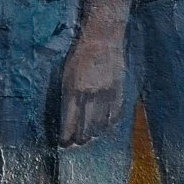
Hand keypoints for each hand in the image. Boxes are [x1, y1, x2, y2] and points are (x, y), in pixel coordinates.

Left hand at [56, 28, 126, 145]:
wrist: (102, 39)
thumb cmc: (79, 56)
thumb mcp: (65, 75)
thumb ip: (68, 96)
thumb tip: (69, 117)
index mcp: (73, 89)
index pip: (70, 120)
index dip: (67, 135)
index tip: (64, 143)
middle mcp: (90, 93)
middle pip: (86, 125)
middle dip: (81, 138)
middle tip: (77, 143)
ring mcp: (107, 92)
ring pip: (102, 122)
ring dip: (95, 133)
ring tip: (89, 137)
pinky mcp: (119, 90)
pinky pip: (116, 113)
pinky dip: (110, 123)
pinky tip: (105, 127)